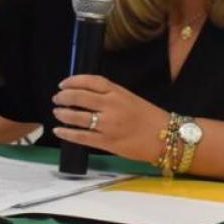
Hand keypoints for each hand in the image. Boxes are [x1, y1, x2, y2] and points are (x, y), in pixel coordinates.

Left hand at [52, 75, 167, 162]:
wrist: (167, 138)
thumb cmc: (150, 118)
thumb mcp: (131, 99)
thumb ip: (111, 96)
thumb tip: (86, 96)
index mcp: (119, 92)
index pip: (91, 81)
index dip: (73, 81)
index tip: (63, 84)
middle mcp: (111, 106)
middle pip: (79, 97)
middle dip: (64, 97)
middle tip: (57, 99)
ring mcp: (108, 125)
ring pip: (77, 117)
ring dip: (63, 114)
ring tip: (57, 113)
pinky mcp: (106, 142)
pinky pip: (81, 136)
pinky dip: (67, 133)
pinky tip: (59, 131)